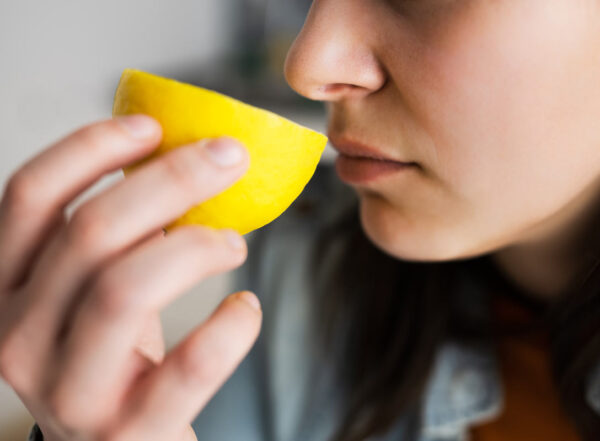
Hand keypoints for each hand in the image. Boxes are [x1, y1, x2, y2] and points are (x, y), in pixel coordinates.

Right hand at [0, 115, 261, 440]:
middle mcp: (18, 337)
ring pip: (126, 289)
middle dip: (171, 180)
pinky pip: (189, 367)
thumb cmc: (112, 350)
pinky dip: (231, 326)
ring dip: (196, 247)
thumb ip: (117, 233)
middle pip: (90, 232)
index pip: (29, 195)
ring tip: (235, 242)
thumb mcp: (93, 286)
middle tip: (228, 158)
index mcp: (5, 286)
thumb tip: (183, 158)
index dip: (91, 146)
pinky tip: (246, 307)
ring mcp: (68, 392)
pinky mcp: (129, 433)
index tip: (153, 126)